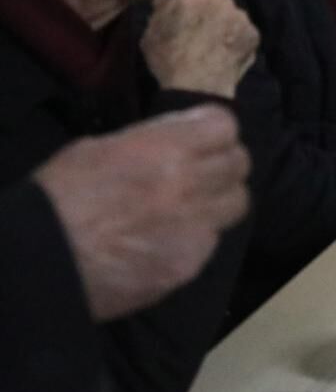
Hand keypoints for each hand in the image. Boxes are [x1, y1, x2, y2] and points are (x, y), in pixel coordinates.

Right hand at [34, 105, 250, 321]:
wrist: (41, 261)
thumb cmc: (59, 196)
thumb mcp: (100, 148)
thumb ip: (150, 141)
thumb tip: (175, 141)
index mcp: (169, 148)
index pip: (226, 126)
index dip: (214, 130)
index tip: (201, 136)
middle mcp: (192, 184)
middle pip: (239, 163)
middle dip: (223, 162)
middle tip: (203, 170)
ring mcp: (196, 228)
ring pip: (237, 204)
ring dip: (220, 199)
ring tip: (194, 205)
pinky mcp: (189, 265)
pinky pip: (211, 242)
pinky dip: (198, 236)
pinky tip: (170, 239)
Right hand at [141, 0, 259, 98]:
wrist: (198, 86)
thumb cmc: (168, 59)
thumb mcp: (150, 34)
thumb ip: (161, 11)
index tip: (187, 11)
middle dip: (211, 10)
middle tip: (202, 30)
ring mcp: (240, 16)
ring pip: (233, 14)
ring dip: (226, 24)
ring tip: (217, 44)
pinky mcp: (254, 34)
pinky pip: (245, 32)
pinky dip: (238, 39)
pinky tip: (228, 53)